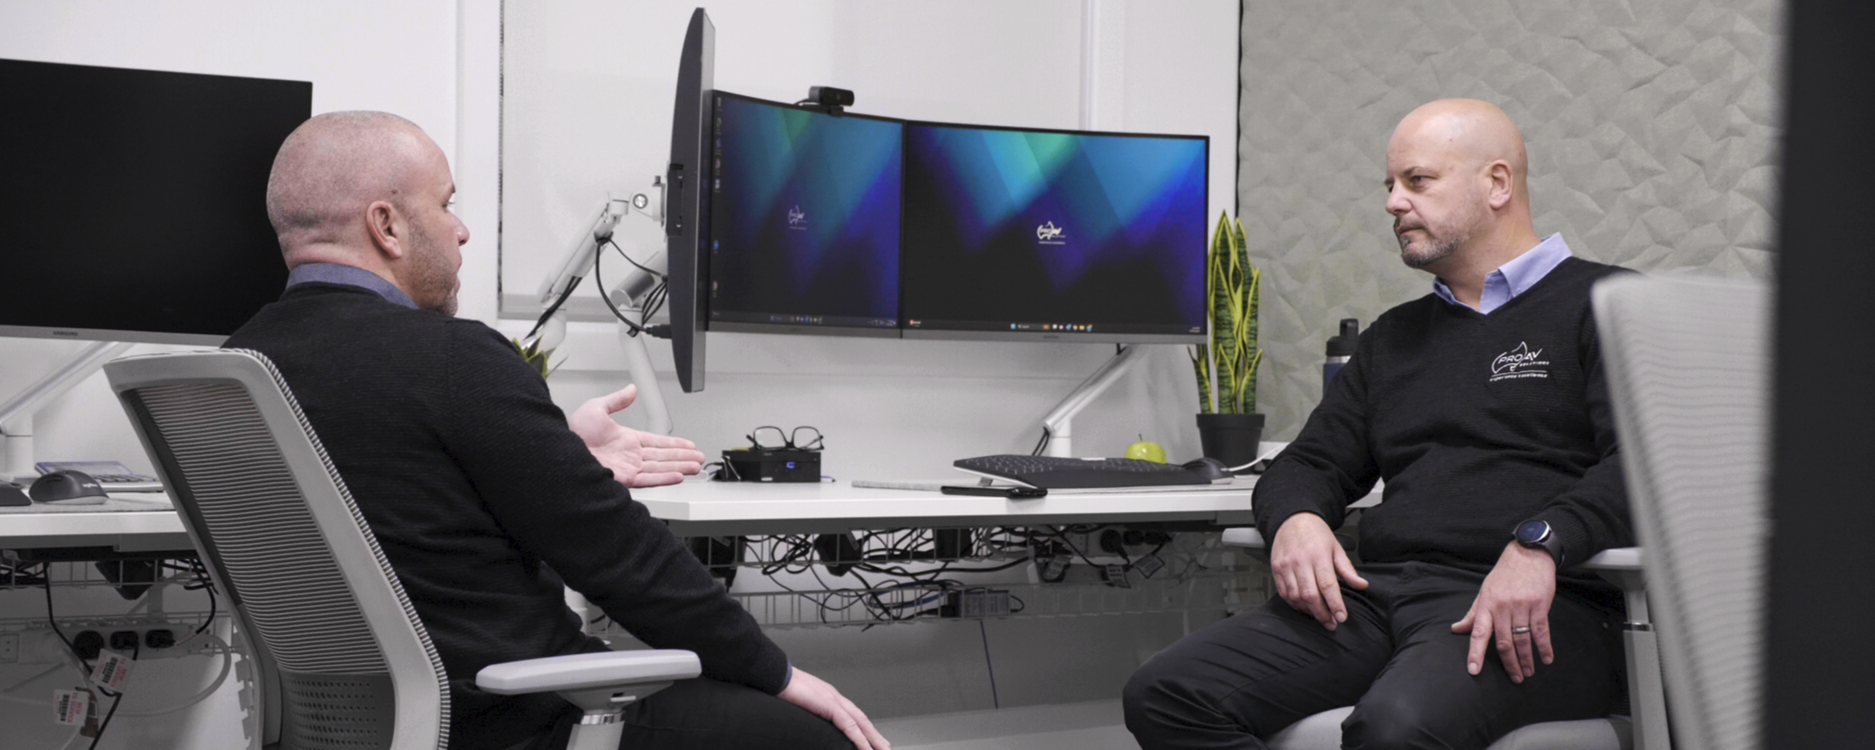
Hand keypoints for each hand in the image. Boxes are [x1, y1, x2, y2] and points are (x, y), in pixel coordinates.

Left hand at [565, 385, 704, 487]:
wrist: (559, 451)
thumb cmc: (571, 433)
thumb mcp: (597, 408)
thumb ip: (617, 400)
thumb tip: (630, 390)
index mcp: (625, 439)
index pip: (656, 442)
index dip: (674, 443)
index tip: (688, 445)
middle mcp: (629, 455)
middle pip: (663, 456)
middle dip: (683, 457)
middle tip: (699, 458)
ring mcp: (627, 467)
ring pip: (660, 467)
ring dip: (679, 466)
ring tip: (695, 467)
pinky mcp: (623, 478)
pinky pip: (649, 479)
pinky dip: (664, 477)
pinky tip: (678, 476)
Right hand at [778, 667, 890, 749]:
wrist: (774, 674)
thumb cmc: (780, 686)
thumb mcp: (798, 703)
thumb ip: (808, 711)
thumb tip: (807, 720)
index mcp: (828, 695)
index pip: (851, 714)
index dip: (862, 727)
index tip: (870, 738)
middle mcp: (834, 696)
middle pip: (860, 719)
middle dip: (873, 735)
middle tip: (884, 747)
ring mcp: (833, 699)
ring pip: (859, 723)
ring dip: (871, 738)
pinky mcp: (829, 704)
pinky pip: (848, 725)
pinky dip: (859, 738)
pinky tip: (865, 748)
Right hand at [1268, 512, 1367, 630]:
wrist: (1292, 519)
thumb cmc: (1316, 533)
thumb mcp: (1336, 548)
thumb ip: (1348, 569)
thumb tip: (1361, 585)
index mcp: (1319, 555)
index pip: (1327, 585)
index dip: (1335, 604)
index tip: (1341, 617)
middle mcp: (1300, 561)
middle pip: (1310, 595)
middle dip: (1322, 613)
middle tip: (1331, 623)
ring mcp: (1286, 566)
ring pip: (1296, 597)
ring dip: (1308, 610)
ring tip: (1319, 615)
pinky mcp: (1276, 569)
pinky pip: (1284, 593)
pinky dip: (1294, 604)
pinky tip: (1304, 606)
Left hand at [1451, 542, 1557, 682]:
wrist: (1528, 555)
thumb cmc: (1504, 575)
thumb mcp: (1484, 591)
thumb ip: (1473, 614)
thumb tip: (1456, 629)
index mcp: (1486, 605)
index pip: (1478, 633)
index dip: (1476, 653)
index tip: (1474, 670)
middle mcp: (1502, 607)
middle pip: (1504, 641)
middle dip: (1509, 663)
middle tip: (1515, 678)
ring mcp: (1522, 606)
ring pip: (1522, 639)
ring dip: (1526, 659)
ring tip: (1528, 672)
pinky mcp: (1539, 605)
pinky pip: (1541, 631)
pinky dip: (1544, 647)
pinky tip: (1546, 659)